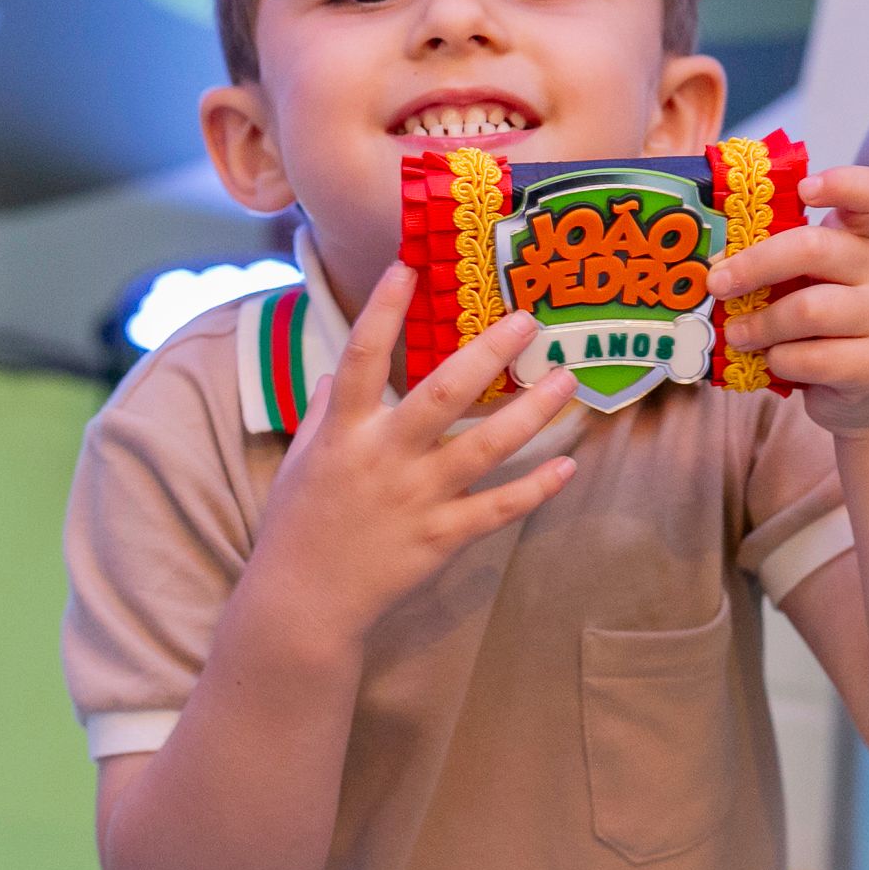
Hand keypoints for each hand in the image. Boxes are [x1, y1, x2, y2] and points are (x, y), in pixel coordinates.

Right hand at [247, 263, 578, 643]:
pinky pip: (497, 509)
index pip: (361, 358)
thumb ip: (326, 411)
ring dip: (531, 413)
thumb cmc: (299, 525)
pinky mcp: (440, 537)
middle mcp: (383, 458)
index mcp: (344, 433)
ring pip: (484, 449)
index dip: (383, 312)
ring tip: (568, 380)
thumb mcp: (301, 461)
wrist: (301, 604)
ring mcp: (415, 498)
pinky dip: (535, 489)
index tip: (408, 265)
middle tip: (529, 321)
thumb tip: (339, 371)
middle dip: (488, 354)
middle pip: (442, 395)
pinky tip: (569, 466)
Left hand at [706, 167, 868, 437]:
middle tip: (718, 284)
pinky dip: (780, 361)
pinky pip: (813, 358)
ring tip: (738, 334)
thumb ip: (782, 264)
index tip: (805, 189)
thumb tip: (716, 261)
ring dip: (760, 324)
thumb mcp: (814, 282)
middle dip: (754, 265)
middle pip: (814, 248)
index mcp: (862, 238)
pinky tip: (774, 361)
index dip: (842, 183)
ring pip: (809, 309)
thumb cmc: (832, 326)